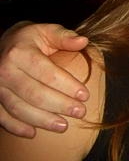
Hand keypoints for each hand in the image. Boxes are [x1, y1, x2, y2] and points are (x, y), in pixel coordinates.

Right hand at [0, 22, 88, 137]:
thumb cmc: (30, 39)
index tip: (85, 95)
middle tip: (80, 112)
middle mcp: (5, 71)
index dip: (67, 86)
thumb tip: (84, 41)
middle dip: (60, 105)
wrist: (3, 44)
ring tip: (63, 126)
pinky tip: (33, 132)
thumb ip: (65, 37)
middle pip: (34, 94)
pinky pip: (2, 116)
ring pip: (19, 108)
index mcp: (20, 53)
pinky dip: (16, 127)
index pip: (47, 73)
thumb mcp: (47, 31)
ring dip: (42, 120)